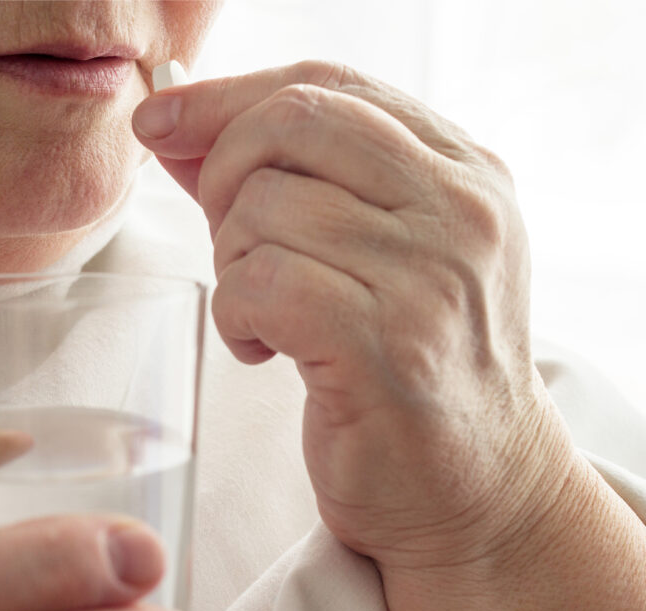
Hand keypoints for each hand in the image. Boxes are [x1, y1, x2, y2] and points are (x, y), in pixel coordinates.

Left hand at [135, 58, 560, 570]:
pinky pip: (259, 281)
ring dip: (233, 262)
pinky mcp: (389, 346)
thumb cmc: (415, 368)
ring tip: (265, 315)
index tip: (164, 123)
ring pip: (265, 206)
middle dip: (223, 174)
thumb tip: (179, 127)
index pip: (328, 86)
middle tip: (230, 241)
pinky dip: (235, 313)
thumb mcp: (377, 253)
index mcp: (465, 173)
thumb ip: (292, 179)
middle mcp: (462, 210)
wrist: (482, 490)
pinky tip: (263, 350)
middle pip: (291, 123)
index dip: (229, 95)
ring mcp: (431, 276)